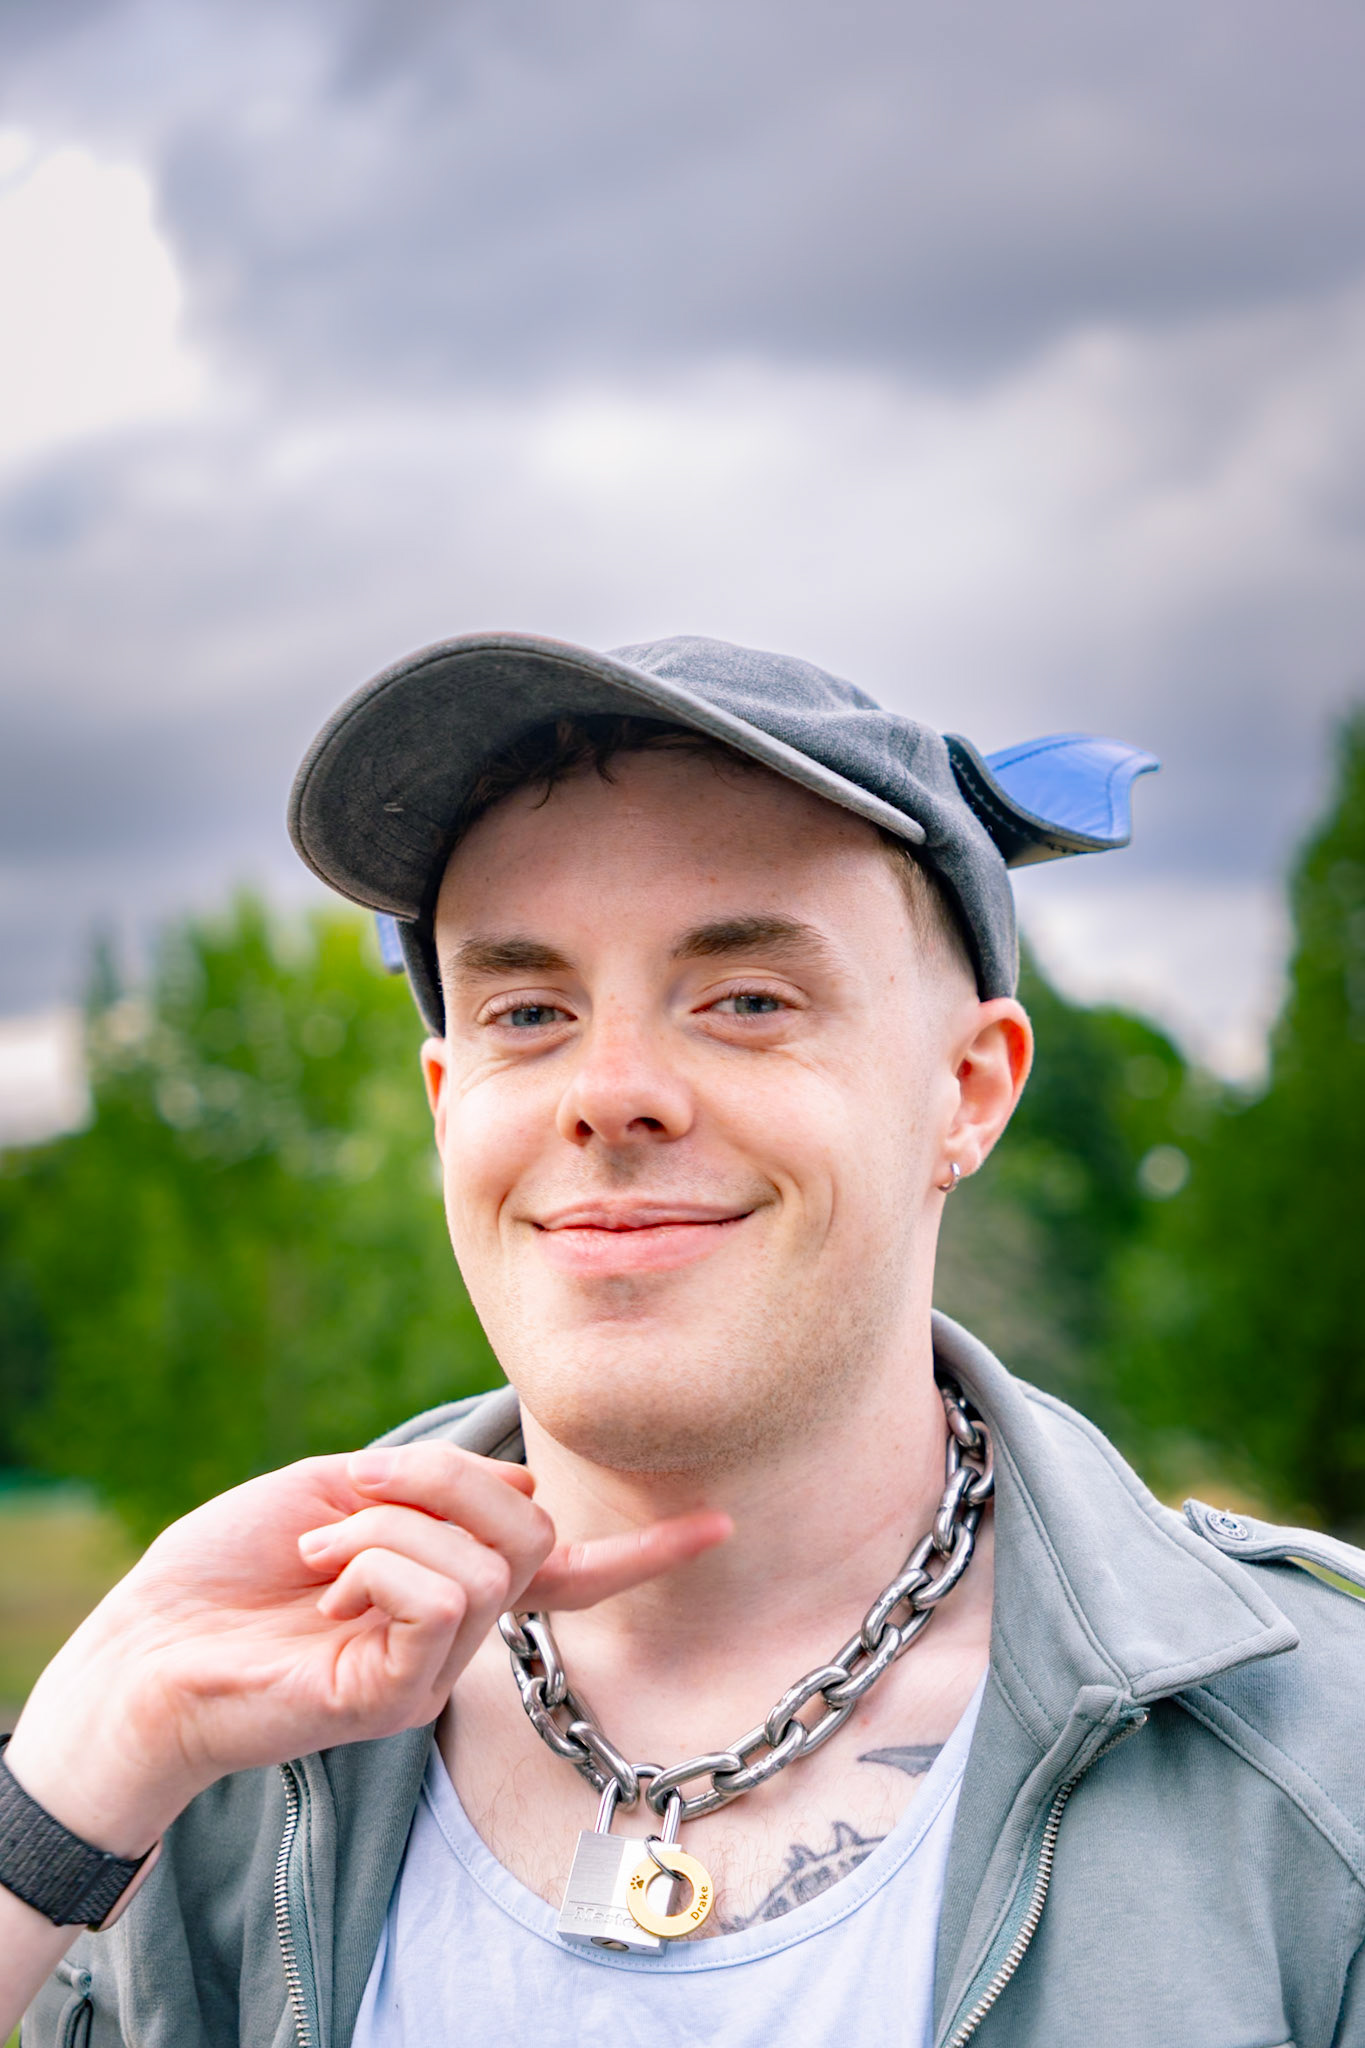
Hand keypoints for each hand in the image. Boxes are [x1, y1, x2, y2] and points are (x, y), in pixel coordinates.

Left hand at [3, 1443, 728, 1858]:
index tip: (720, 1524)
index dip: (646, 1549)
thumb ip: (427, 1488)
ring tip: (322, 1549)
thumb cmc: (229, 1568)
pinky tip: (325, 1585)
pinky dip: (376, 1560)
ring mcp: (431, 1672)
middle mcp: (457, 1637)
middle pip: (531, 1531)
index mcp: (450, 1584)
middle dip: (450, 1478)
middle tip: (362, 1483)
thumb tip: (524, 1491)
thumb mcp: (340, 1492)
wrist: (143, 1645)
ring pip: (488, 1559)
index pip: (568, 1572)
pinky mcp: (398, 1698)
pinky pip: (439, 1595)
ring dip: (392, 1519)